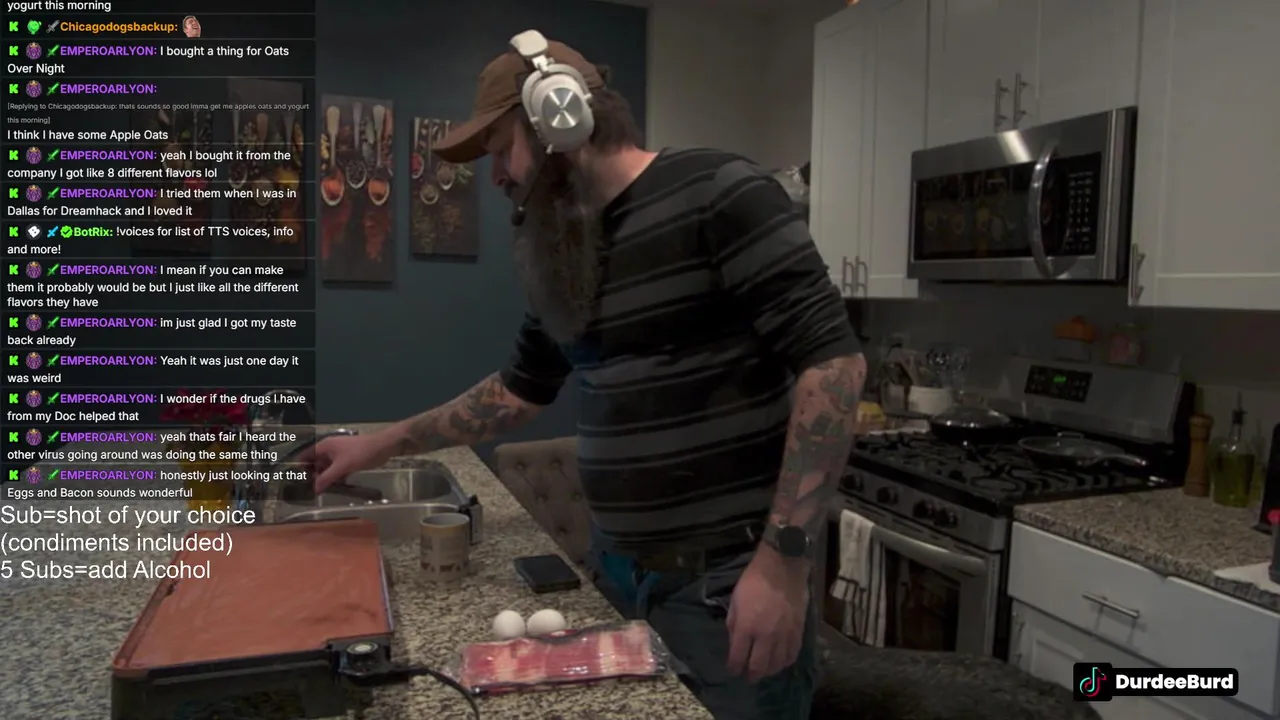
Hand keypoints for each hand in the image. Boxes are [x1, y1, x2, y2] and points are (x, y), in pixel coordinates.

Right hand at [296, 433, 394, 492]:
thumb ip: (327, 478)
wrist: (382, 447)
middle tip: (312, 489)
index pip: (306, 455)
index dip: (300, 467)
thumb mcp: (341, 467)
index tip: (298, 481)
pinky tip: (337, 487)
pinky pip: (338, 469)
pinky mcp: (348, 460)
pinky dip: (337, 477)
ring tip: (323, 491)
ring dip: (326, 477)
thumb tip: (315, 490)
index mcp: (324, 446)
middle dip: (314, 475)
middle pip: (316, 462)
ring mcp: (339, 454)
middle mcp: (330, 449)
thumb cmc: (360, 453)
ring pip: (327, 467)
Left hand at [725, 546, 809, 682]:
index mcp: (746, 627)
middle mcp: (765, 636)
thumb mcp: (735, 600)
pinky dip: (785, 662)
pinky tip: (780, 661)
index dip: (733, 668)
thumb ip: (734, 623)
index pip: (738, 657)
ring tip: (764, 670)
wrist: (782, 567)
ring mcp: (783, 635)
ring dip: (769, 670)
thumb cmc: (754, 581)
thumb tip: (735, 641)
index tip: (732, 670)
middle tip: (748, 677)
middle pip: (758, 666)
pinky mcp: (798, 631)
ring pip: (777, 664)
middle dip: (751, 675)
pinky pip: (792, 654)